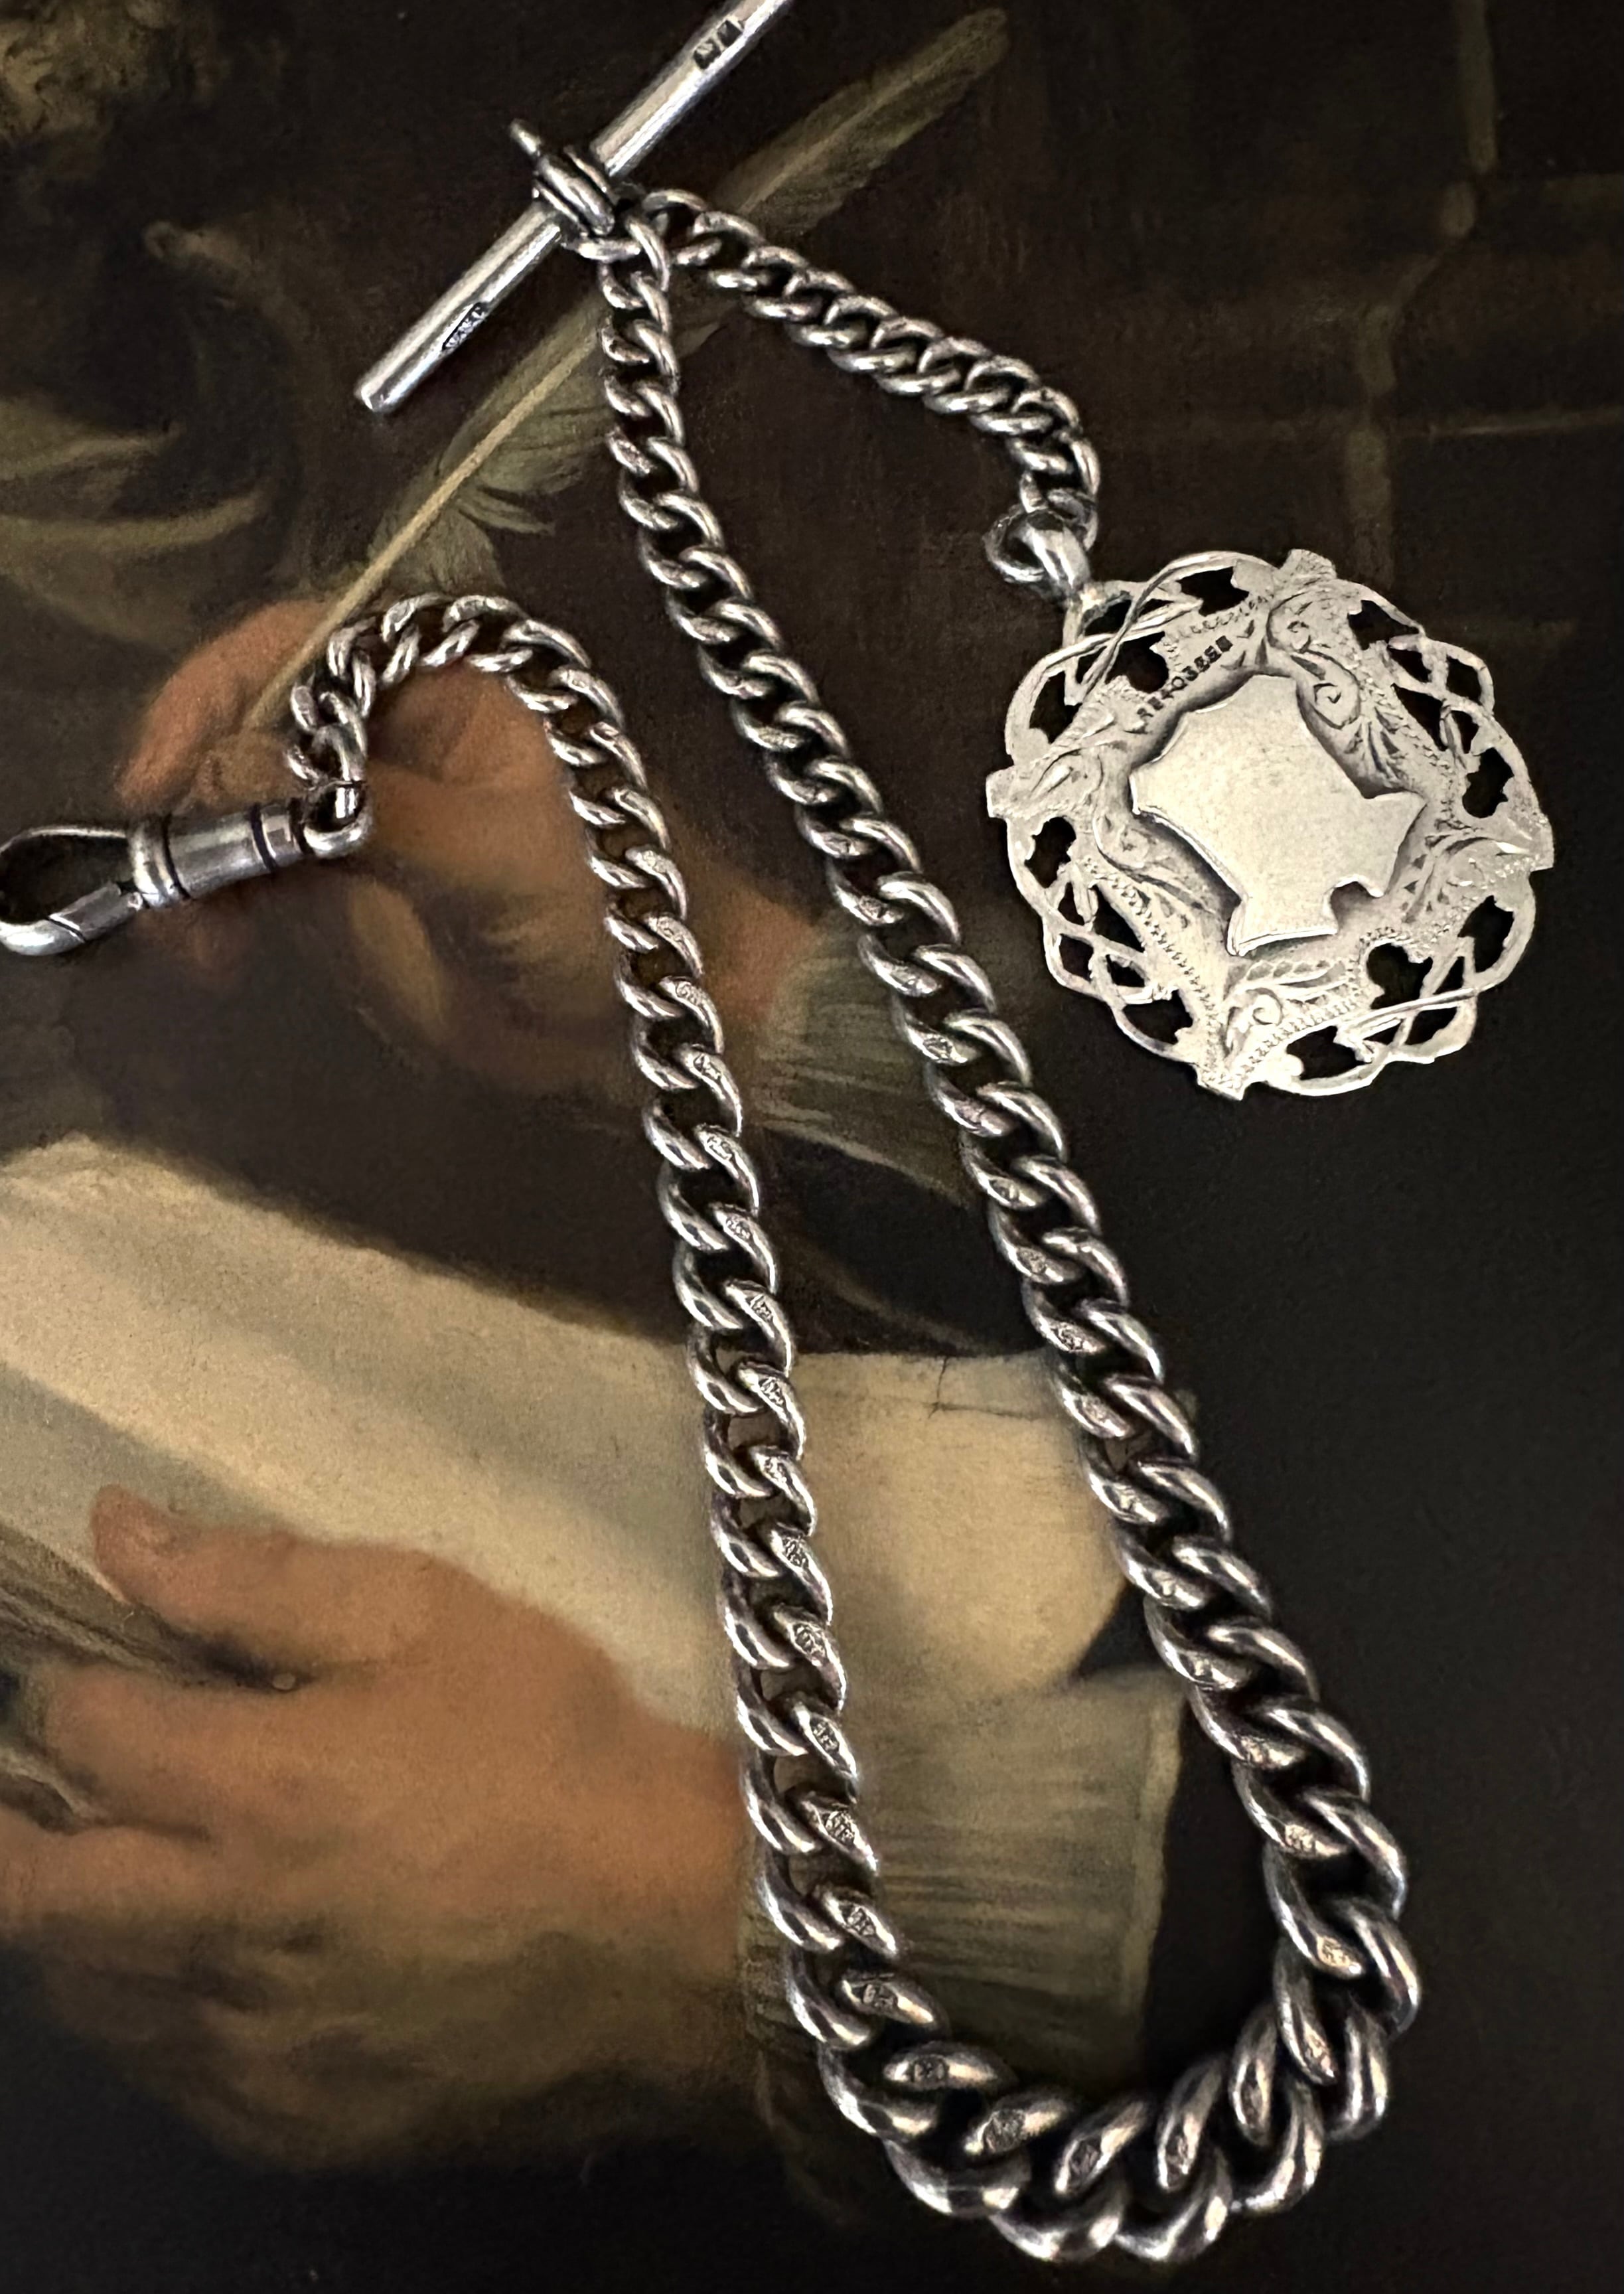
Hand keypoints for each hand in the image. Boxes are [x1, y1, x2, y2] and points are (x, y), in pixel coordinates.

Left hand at [0, 1489, 747, 2167]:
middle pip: (30, 1895)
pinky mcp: (296, 2128)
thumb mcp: (431, 1615)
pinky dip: (152, 2012)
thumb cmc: (563, 1751)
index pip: (81, 1731)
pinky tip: (209, 1964)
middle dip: (15, 1828)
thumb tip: (118, 1529)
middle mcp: (220, 1933)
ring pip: (85, 1996)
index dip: (72, 1687)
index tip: (100, 1672)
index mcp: (252, 1793)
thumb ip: (258, 1578)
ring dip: (79, 1921)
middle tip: (46, 1788)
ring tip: (130, 1864)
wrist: (690, 1937)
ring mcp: (251, 2050)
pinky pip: (166, 2076)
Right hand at [119, 601, 813, 1094]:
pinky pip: (260, 878)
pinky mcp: (352, 890)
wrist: (661, 1018)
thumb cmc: (616, 908)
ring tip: (194, 940)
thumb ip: (368, 812)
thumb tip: (240, 771)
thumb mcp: (496, 854)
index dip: (214, 697)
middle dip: (194, 795)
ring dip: (195, 865)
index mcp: (443, 681)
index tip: (161, 778)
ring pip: (240, 810)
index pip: (299, 650)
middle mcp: (389, 732)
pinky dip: (220, 908)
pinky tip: (212, 952)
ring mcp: (363, 813)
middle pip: (250, 728)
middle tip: (168, 880)